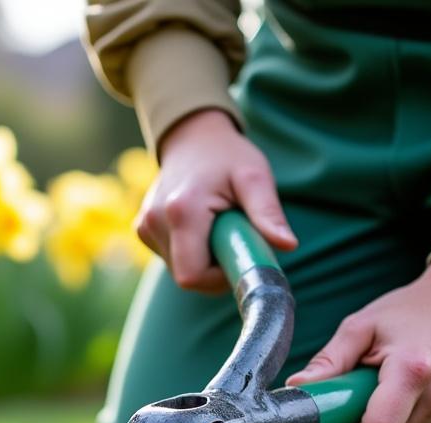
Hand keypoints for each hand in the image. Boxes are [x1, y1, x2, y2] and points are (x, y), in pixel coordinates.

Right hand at [136, 109, 297, 292]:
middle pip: (187, 277)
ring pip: (180, 270)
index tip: (238, 254)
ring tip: (217, 226)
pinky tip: (201, 226)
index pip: (194, 277)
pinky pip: (172, 259)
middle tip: (233, 238)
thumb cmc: (227, 155)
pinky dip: (192, 252)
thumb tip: (288, 245)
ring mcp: (145, 227)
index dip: (219, 278)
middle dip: (215, 270)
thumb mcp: (254, 177)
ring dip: (204, 260)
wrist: (192, 136)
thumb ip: (268, 212)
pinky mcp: (143, 230)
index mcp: (182, 211)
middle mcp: (155, 222)